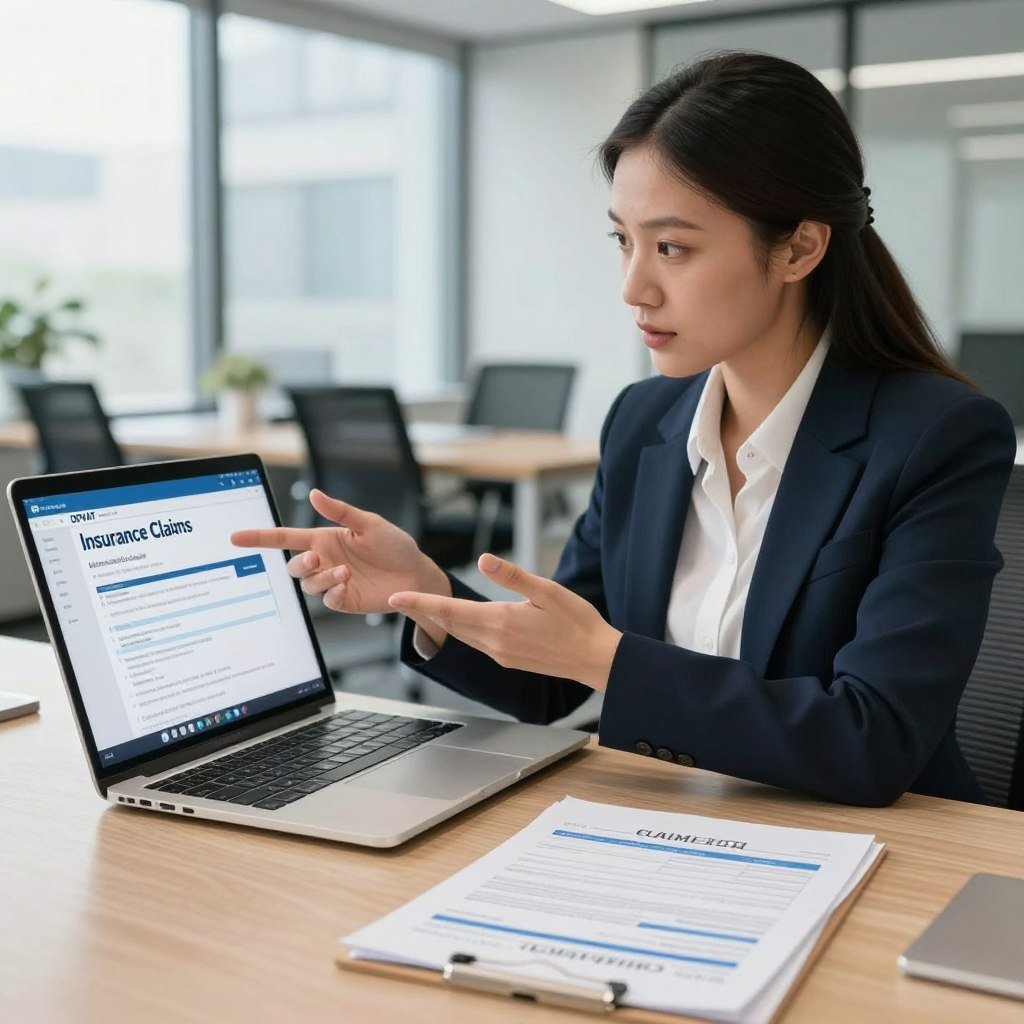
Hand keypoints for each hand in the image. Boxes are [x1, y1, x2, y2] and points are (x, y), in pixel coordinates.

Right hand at [230, 489, 450, 615]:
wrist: (416, 573)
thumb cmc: (394, 545)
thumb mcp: (369, 523)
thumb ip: (340, 512)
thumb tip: (315, 493)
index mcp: (325, 539)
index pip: (285, 538)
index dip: (260, 538)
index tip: (236, 537)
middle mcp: (325, 561)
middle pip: (292, 566)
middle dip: (299, 563)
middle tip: (316, 558)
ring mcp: (333, 582)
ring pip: (308, 585)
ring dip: (321, 578)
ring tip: (346, 572)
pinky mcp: (344, 600)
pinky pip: (326, 601)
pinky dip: (331, 593)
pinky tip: (345, 586)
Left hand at [388, 553, 622, 690]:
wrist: (596, 659)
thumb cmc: (577, 622)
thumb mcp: (548, 590)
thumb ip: (512, 576)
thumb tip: (484, 559)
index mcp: (501, 621)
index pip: (449, 610)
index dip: (420, 603)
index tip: (396, 598)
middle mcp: (494, 642)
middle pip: (448, 624)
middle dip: (422, 611)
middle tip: (398, 600)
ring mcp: (500, 653)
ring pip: (461, 634)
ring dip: (439, 621)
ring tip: (419, 608)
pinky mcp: (508, 659)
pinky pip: (476, 642)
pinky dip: (459, 630)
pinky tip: (457, 622)